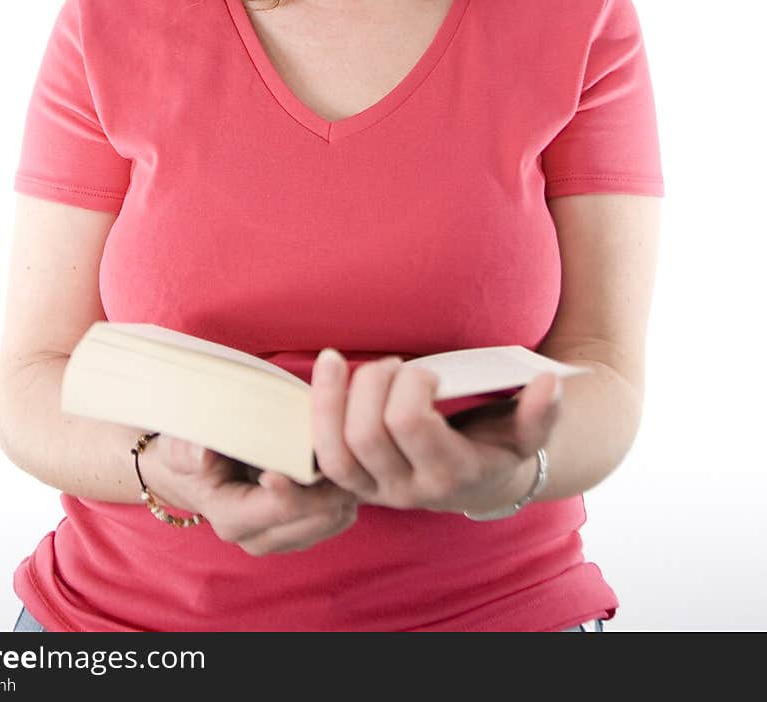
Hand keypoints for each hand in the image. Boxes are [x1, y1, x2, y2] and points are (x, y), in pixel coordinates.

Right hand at [142, 432, 358, 555]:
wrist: (189, 475)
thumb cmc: (187, 453)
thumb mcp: (178, 446)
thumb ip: (186, 450)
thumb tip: (201, 454)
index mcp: (231, 518)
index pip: (284, 506)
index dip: (308, 479)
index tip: (321, 445)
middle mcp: (258, 539)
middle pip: (318, 518)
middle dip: (336, 482)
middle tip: (346, 439)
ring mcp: (281, 540)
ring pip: (334, 520)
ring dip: (343, 486)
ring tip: (343, 448)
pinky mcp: (297, 534)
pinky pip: (336, 519)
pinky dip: (342, 492)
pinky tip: (337, 462)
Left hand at [309, 348, 561, 515]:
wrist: (480, 480)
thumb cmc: (497, 442)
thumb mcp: (526, 432)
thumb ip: (541, 413)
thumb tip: (551, 383)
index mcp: (449, 475)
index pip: (411, 425)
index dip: (409, 386)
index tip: (423, 369)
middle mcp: (408, 491)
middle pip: (365, 437)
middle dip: (369, 386)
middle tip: (389, 364)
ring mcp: (375, 491)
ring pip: (334, 454)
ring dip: (326, 400)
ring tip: (334, 360)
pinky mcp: (352, 484)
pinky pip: (319, 465)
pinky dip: (305, 433)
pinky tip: (301, 397)